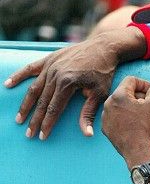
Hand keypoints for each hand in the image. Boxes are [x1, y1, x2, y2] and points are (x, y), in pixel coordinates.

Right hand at [4, 27, 145, 139]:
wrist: (105, 46)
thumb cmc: (105, 71)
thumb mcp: (100, 93)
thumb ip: (89, 113)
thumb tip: (87, 134)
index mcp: (68, 83)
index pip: (54, 109)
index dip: (47, 124)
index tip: (42, 136)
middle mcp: (56, 74)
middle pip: (42, 101)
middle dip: (35, 119)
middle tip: (29, 134)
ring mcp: (51, 65)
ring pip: (34, 88)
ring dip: (26, 104)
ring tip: (19, 119)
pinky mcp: (50, 58)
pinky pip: (31, 68)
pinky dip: (19, 76)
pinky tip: (8, 84)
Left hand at [102, 76, 149, 167]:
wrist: (139, 151)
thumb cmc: (147, 127)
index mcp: (119, 96)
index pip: (131, 80)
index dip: (145, 84)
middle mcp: (108, 104)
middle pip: (127, 93)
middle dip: (142, 98)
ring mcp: (106, 118)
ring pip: (123, 106)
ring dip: (136, 108)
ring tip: (149, 117)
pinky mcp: (107, 129)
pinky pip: (118, 118)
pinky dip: (128, 118)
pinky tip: (139, 125)